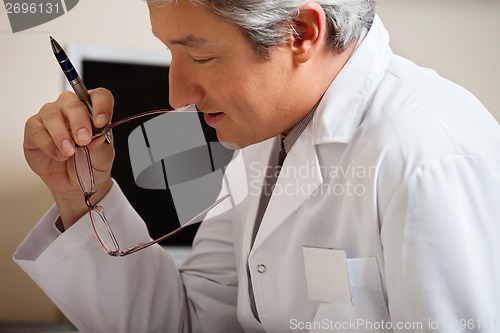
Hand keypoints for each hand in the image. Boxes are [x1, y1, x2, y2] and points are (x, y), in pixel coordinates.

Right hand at [24, 88, 114, 228]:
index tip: (101, 121)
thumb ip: (100, 143)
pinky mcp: (34, 130)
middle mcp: (71, 109)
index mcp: (93, 111)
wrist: (76, 183)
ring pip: (52, 114)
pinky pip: (37, 130)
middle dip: (79, 121)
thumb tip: (96, 134)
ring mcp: (51, 117)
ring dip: (61, 134)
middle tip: (83, 140)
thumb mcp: (103, 156)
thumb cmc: (91, 163)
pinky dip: (48, 144)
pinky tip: (58, 155)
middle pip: (73, 103)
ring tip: (69, 152)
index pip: (99, 96)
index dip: (101, 105)